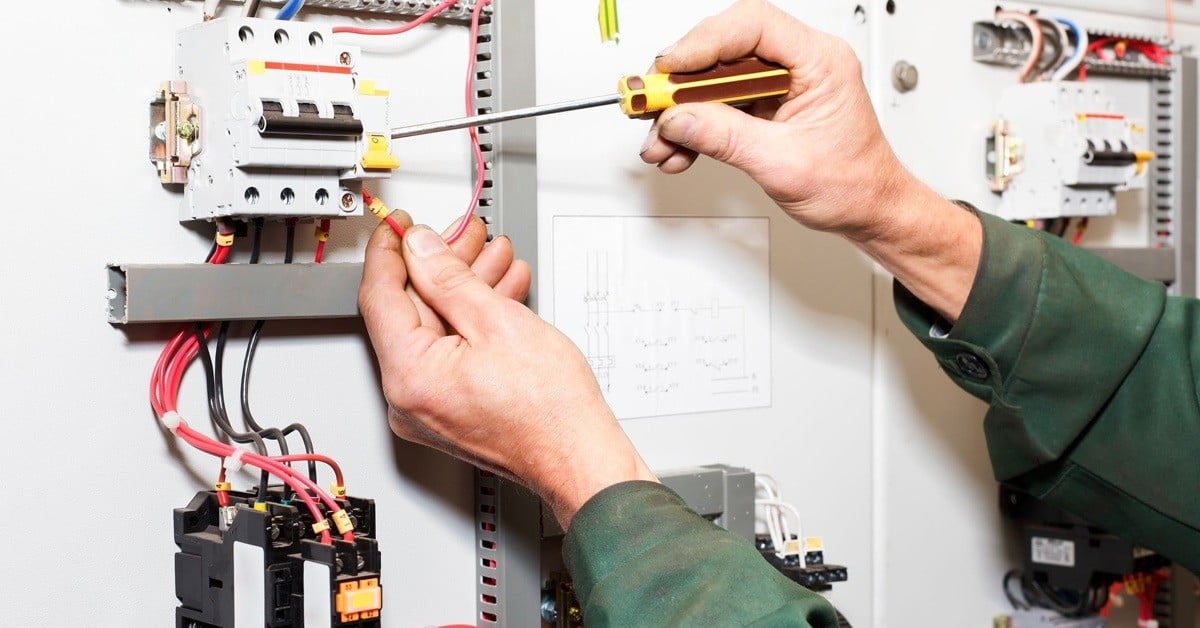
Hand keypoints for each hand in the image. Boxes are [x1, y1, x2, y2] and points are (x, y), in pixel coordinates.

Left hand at [359, 215, 656, 526]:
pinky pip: (449, 352)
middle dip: (442, 266)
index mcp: (410, 376)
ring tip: (495, 259)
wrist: (580, 458)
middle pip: (410, 311)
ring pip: (434, 329)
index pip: (380, 296)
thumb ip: (450, 278)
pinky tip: (498, 293)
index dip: (392, 250)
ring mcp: (427, 407)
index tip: (402, 225)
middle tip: (466, 235)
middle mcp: (408, 398)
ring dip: (464, 289)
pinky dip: (472, 321)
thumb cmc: (551, 412)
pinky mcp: (448, 410)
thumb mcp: (500, 322)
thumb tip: (421, 248)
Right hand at [641, 0, 980, 320]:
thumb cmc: (853, 184)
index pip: (754, 26)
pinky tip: (679, 148)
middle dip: (683, 81)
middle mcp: (800, 64)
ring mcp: (780, 84)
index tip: (671, 68)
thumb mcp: (782, 163)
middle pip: (726, 49)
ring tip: (662, 141)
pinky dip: (694, 127)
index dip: (705, 42)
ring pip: (716, 80)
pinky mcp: (765, 105)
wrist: (868, 211)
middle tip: (654, 104)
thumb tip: (679, 119)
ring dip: (682, 111)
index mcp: (820, 61)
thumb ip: (725, 138)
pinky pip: (719, 104)